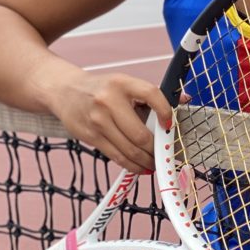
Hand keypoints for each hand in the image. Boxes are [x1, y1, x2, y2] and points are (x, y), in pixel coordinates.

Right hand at [50, 71, 174, 172]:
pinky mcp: (91, 136)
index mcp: (122, 83)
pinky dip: (133, 165)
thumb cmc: (103, 89)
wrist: (65, 91)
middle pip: (140, 134)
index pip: (151, 94)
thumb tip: (184, 99)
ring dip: (147, 161)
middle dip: (156, 148)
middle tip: (164, 153)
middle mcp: (108, 101)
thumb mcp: (124, 84)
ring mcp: (98, 121)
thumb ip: (151, 94)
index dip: (165, 111)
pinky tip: (141, 166)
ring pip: (130, 150)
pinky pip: (117, 157)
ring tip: (155, 163)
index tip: (169, 124)